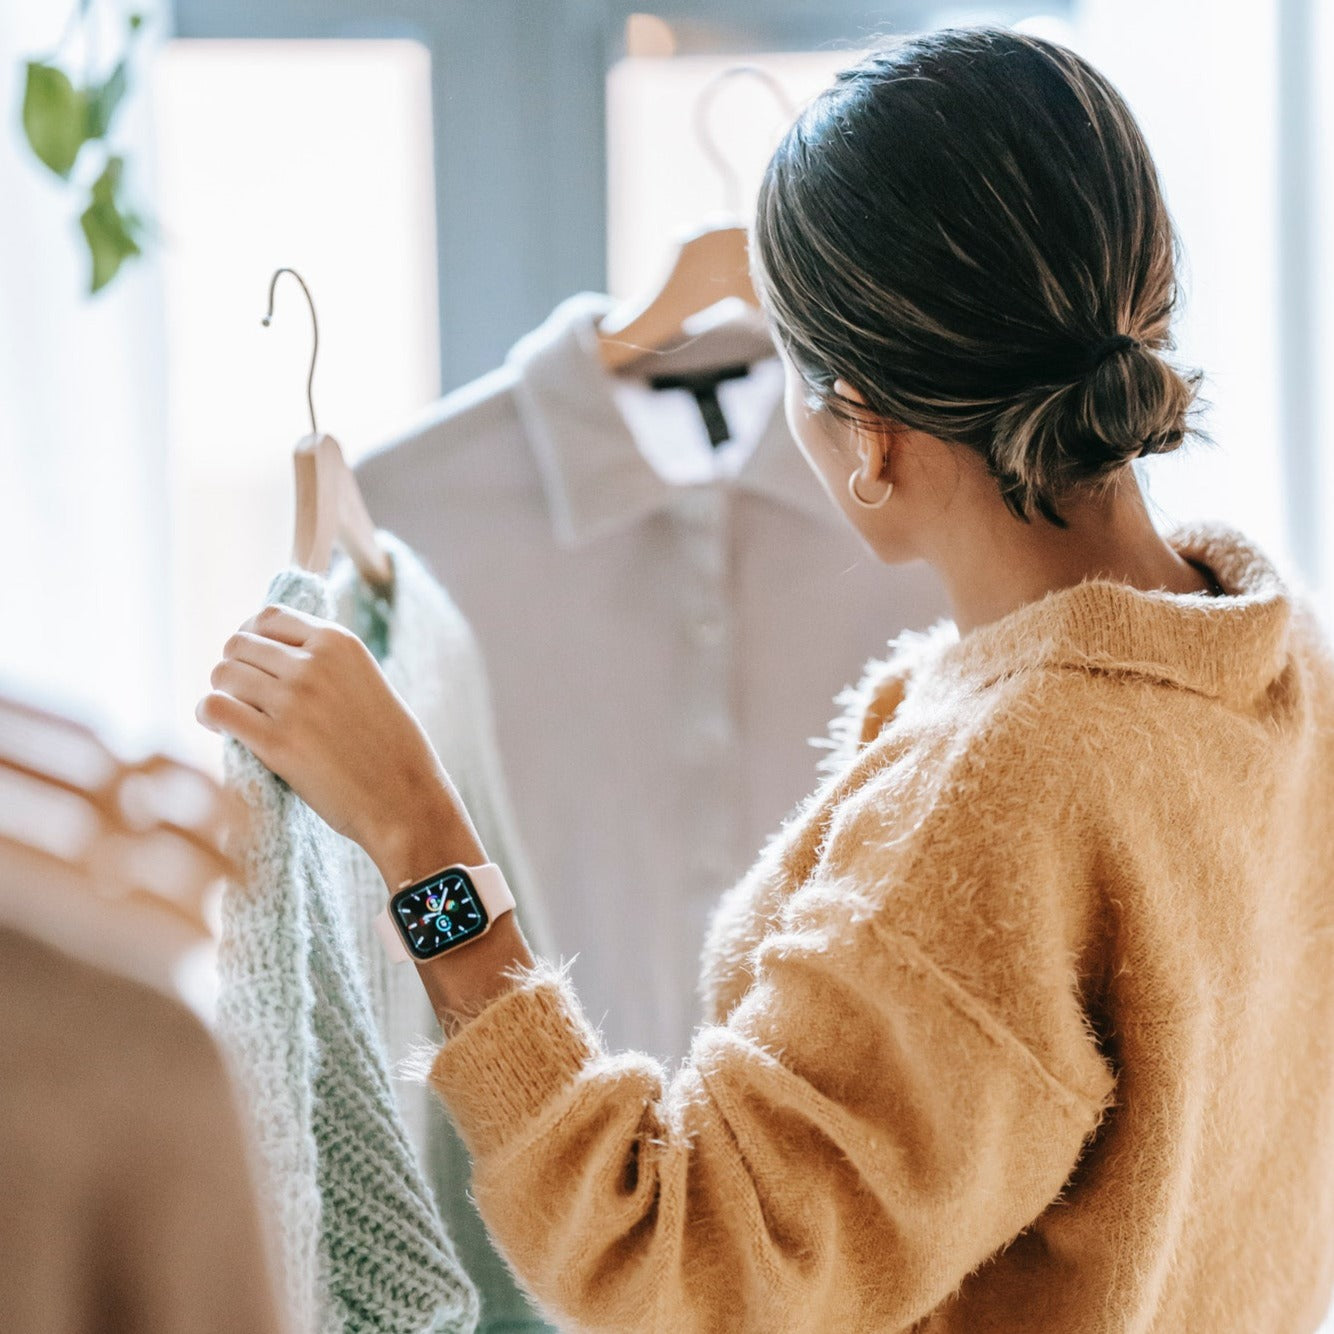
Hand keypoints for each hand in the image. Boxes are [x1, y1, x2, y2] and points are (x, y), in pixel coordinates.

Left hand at [196, 604, 477, 879]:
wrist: (405, 799)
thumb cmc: (390, 749)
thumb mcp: (367, 682)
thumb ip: (327, 662)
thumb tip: (274, 654)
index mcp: (339, 643)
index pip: (269, 617)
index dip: (252, 637)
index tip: (252, 661)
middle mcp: (314, 664)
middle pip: (238, 644)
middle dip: (234, 668)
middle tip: (242, 695)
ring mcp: (294, 701)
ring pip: (222, 674)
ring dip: (222, 693)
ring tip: (234, 714)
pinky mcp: (276, 742)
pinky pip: (216, 709)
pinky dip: (210, 715)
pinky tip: (220, 728)